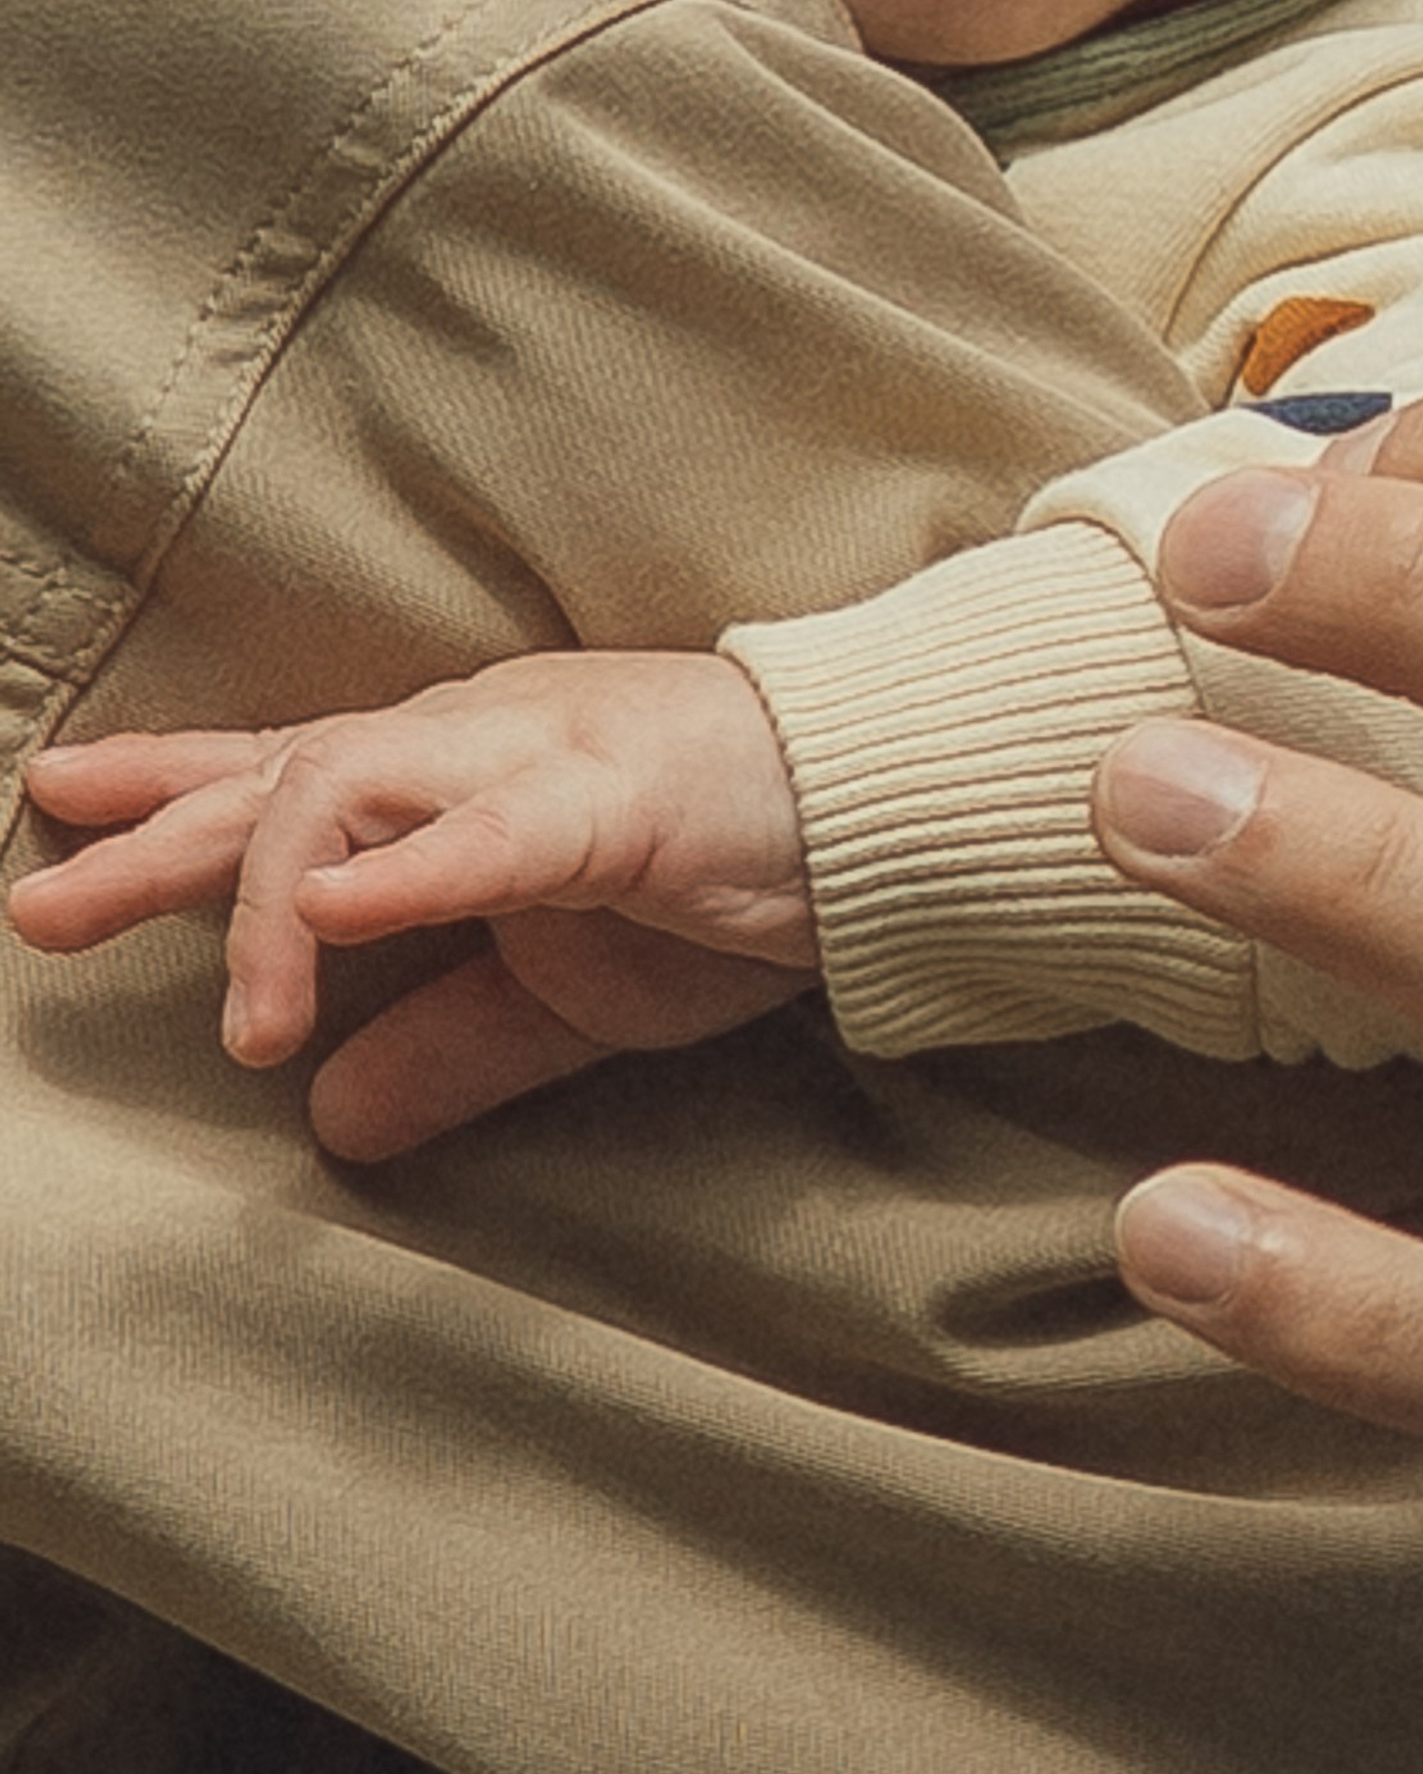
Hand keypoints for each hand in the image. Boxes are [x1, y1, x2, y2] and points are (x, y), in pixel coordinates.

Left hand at [13, 649, 818, 1160]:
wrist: (895, 809)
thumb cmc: (737, 872)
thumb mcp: (570, 988)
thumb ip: (450, 1045)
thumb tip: (335, 1129)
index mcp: (464, 771)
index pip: (292, 767)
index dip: (169, 787)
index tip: (55, 805)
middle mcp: (480, 735)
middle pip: (291, 772)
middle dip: (162, 842)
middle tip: (44, 908)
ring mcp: (548, 754)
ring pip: (368, 782)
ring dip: (279, 896)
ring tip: (247, 1023)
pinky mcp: (630, 801)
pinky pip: (505, 831)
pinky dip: (417, 870)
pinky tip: (339, 908)